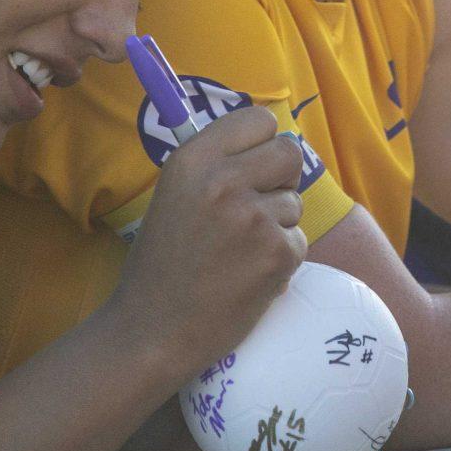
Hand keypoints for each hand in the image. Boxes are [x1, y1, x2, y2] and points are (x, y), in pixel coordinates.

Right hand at [106, 106, 307, 377]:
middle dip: (280, 178)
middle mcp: (223, 181)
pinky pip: (298, 240)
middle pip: (290, 151)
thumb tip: (272, 141)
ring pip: (294, 202)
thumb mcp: (175, 197)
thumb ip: (219, 166)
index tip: (253, 163)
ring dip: (276, 225)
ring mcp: (254, 217)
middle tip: (253, 209)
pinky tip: (246, 276)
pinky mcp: (277, 252)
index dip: (262, 143)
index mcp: (192, 160)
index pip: (259, 119)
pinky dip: (280, 259)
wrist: (151, 331)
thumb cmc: (164, 264)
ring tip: (236, 253)